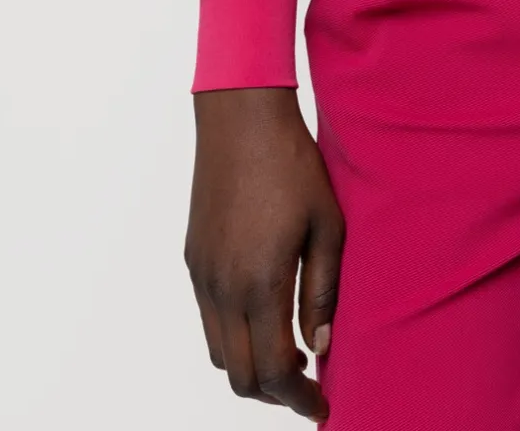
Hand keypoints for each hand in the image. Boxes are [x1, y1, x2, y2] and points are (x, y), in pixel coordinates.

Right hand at [185, 87, 343, 417]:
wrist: (241, 118)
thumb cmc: (293, 165)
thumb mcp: (327, 225)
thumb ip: (323, 291)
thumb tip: (321, 346)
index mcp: (260, 283)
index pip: (274, 371)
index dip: (299, 399)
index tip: (322, 407)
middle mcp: (222, 288)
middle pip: (241, 375)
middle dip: (276, 393)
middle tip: (309, 387)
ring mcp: (202, 275)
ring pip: (220, 353)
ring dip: (252, 367)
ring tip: (290, 353)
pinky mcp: (193, 259)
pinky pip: (208, 319)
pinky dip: (234, 337)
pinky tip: (264, 317)